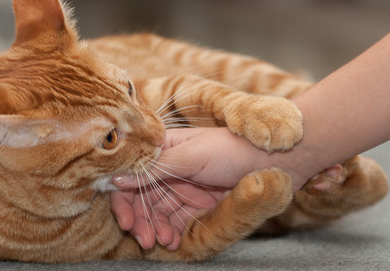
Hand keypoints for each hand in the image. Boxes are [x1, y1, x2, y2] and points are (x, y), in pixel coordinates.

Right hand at [110, 127, 269, 249]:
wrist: (273, 160)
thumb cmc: (232, 149)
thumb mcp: (191, 156)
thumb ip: (155, 169)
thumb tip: (116, 179)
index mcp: (164, 148)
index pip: (132, 174)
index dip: (124, 197)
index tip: (125, 219)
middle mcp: (170, 168)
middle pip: (142, 197)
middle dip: (139, 218)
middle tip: (141, 238)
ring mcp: (183, 187)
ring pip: (157, 212)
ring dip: (154, 228)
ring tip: (160, 241)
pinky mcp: (198, 204)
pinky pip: (176, 221)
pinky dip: (170, 232)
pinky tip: (171, 241)